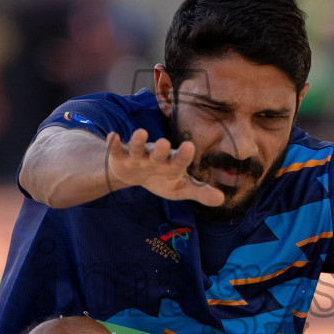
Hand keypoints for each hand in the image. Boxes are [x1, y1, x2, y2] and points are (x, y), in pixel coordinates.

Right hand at [106, 129, 225, 206]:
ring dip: (138, 141)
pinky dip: (114, 143)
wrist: (136, 174)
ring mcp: (138, 156)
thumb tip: (221, 199)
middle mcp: (156, 157)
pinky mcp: (121, 158)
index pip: (180, 161)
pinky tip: (113, 136)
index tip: (189, 147)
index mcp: (172, 165)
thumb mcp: (180, 188)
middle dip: (161, 150)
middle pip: (159, 153)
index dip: (184, 155)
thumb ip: (199, 192)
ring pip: (138, 148)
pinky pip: (117, 149)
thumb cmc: (162, 179)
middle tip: (165, 143)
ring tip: (140, 133)